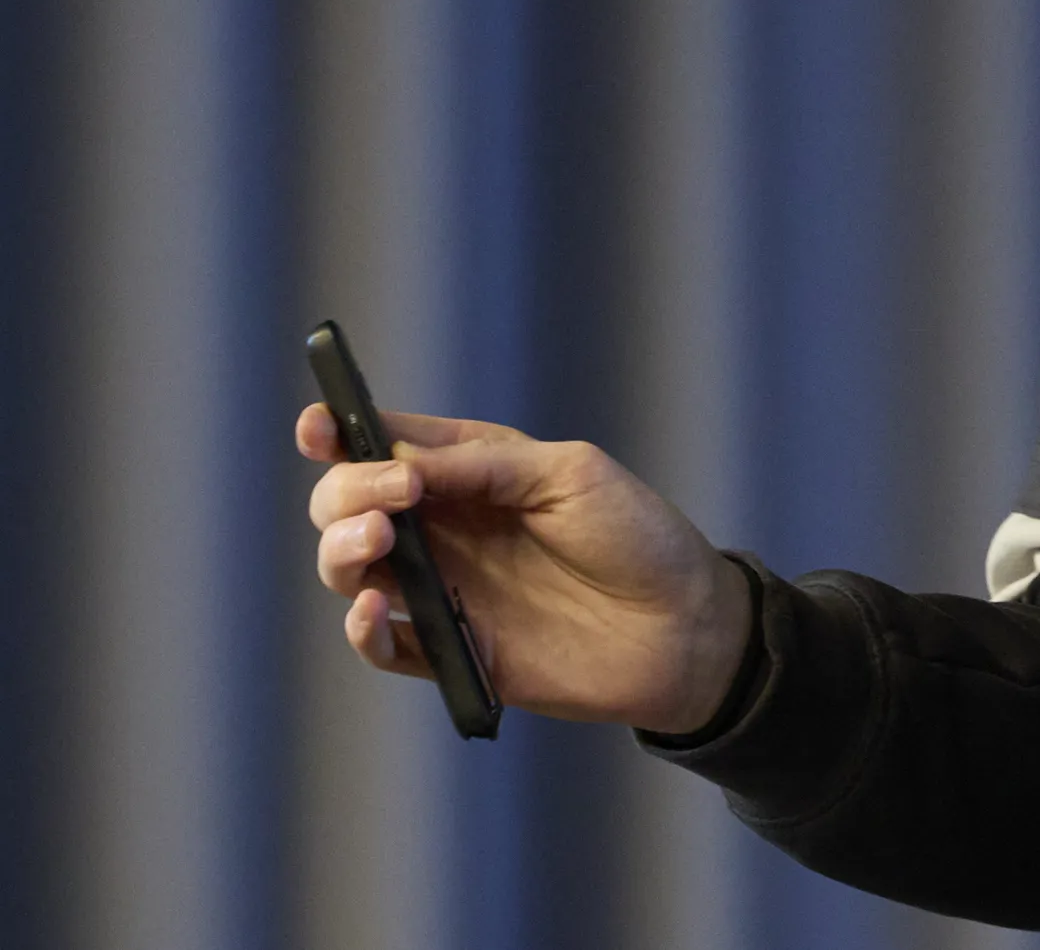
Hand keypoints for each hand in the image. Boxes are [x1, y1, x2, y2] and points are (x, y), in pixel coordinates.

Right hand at [300, 402, 751, 733]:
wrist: (683, 625)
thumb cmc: (637, 534)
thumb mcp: (570, 473)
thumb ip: (483, 465)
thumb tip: (399, 462)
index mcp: (471, 472)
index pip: (385, 446)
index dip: (338, 434)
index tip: (316, 428)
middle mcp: (445, 528)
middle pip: (349, 505)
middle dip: (346, 492)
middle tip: (394, 494)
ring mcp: (443, 590)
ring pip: (350, 570)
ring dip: (343, 551)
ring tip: (378, 540)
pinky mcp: (452, 652)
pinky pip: (382, 645)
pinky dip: (363, 629)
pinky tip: (377, 608)